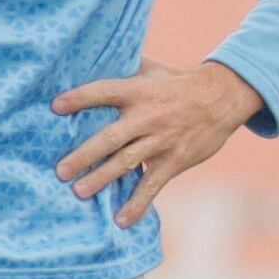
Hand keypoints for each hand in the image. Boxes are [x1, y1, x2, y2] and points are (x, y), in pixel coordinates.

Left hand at [53, 59, 260, 225]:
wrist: (222, 98)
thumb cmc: (179, 82)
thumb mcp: (153, 69)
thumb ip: (124, 68)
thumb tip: (92, 58)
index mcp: (138, 91)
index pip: (104, 92)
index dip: (80, 98)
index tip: (56, 107)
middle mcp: (147, 117)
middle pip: (110, 138)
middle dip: (84, 155)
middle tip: (60, 171)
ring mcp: (161, 141)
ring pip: (127, 163)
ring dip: (102, 179)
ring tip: (79, 192)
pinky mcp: (174, 160)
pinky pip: (152, 185)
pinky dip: (137, 204)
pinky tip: (122, 220)